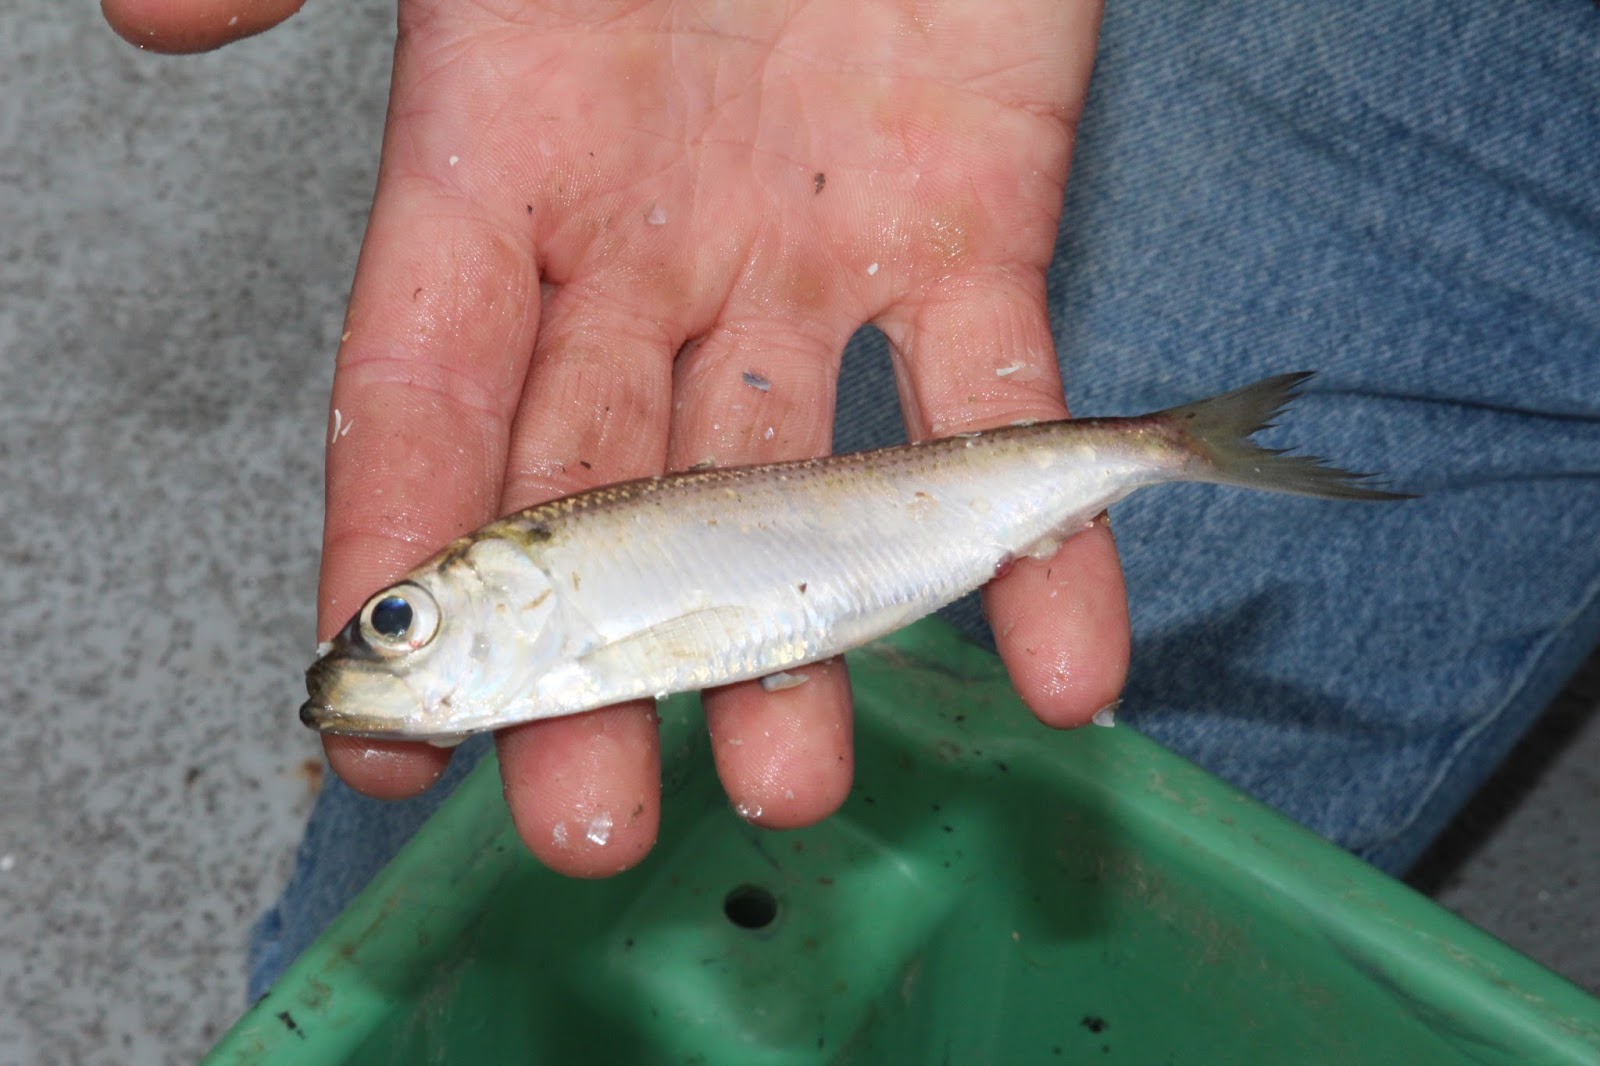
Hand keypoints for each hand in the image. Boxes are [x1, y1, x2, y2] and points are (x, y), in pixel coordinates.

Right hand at [106, 0, 1126, 876]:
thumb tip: (145, 25)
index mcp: (502, 172)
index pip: (421, 403)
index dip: (400, 564)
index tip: (385, 742)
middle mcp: (649, 252)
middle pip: (606, 499)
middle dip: (598, 668)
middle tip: (589, 816)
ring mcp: (813, 258)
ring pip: (796, 489)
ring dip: (800, 644)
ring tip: (795, 778)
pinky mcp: (975, 230)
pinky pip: (1010, 406)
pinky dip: (1045, 541)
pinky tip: (1063, 666)